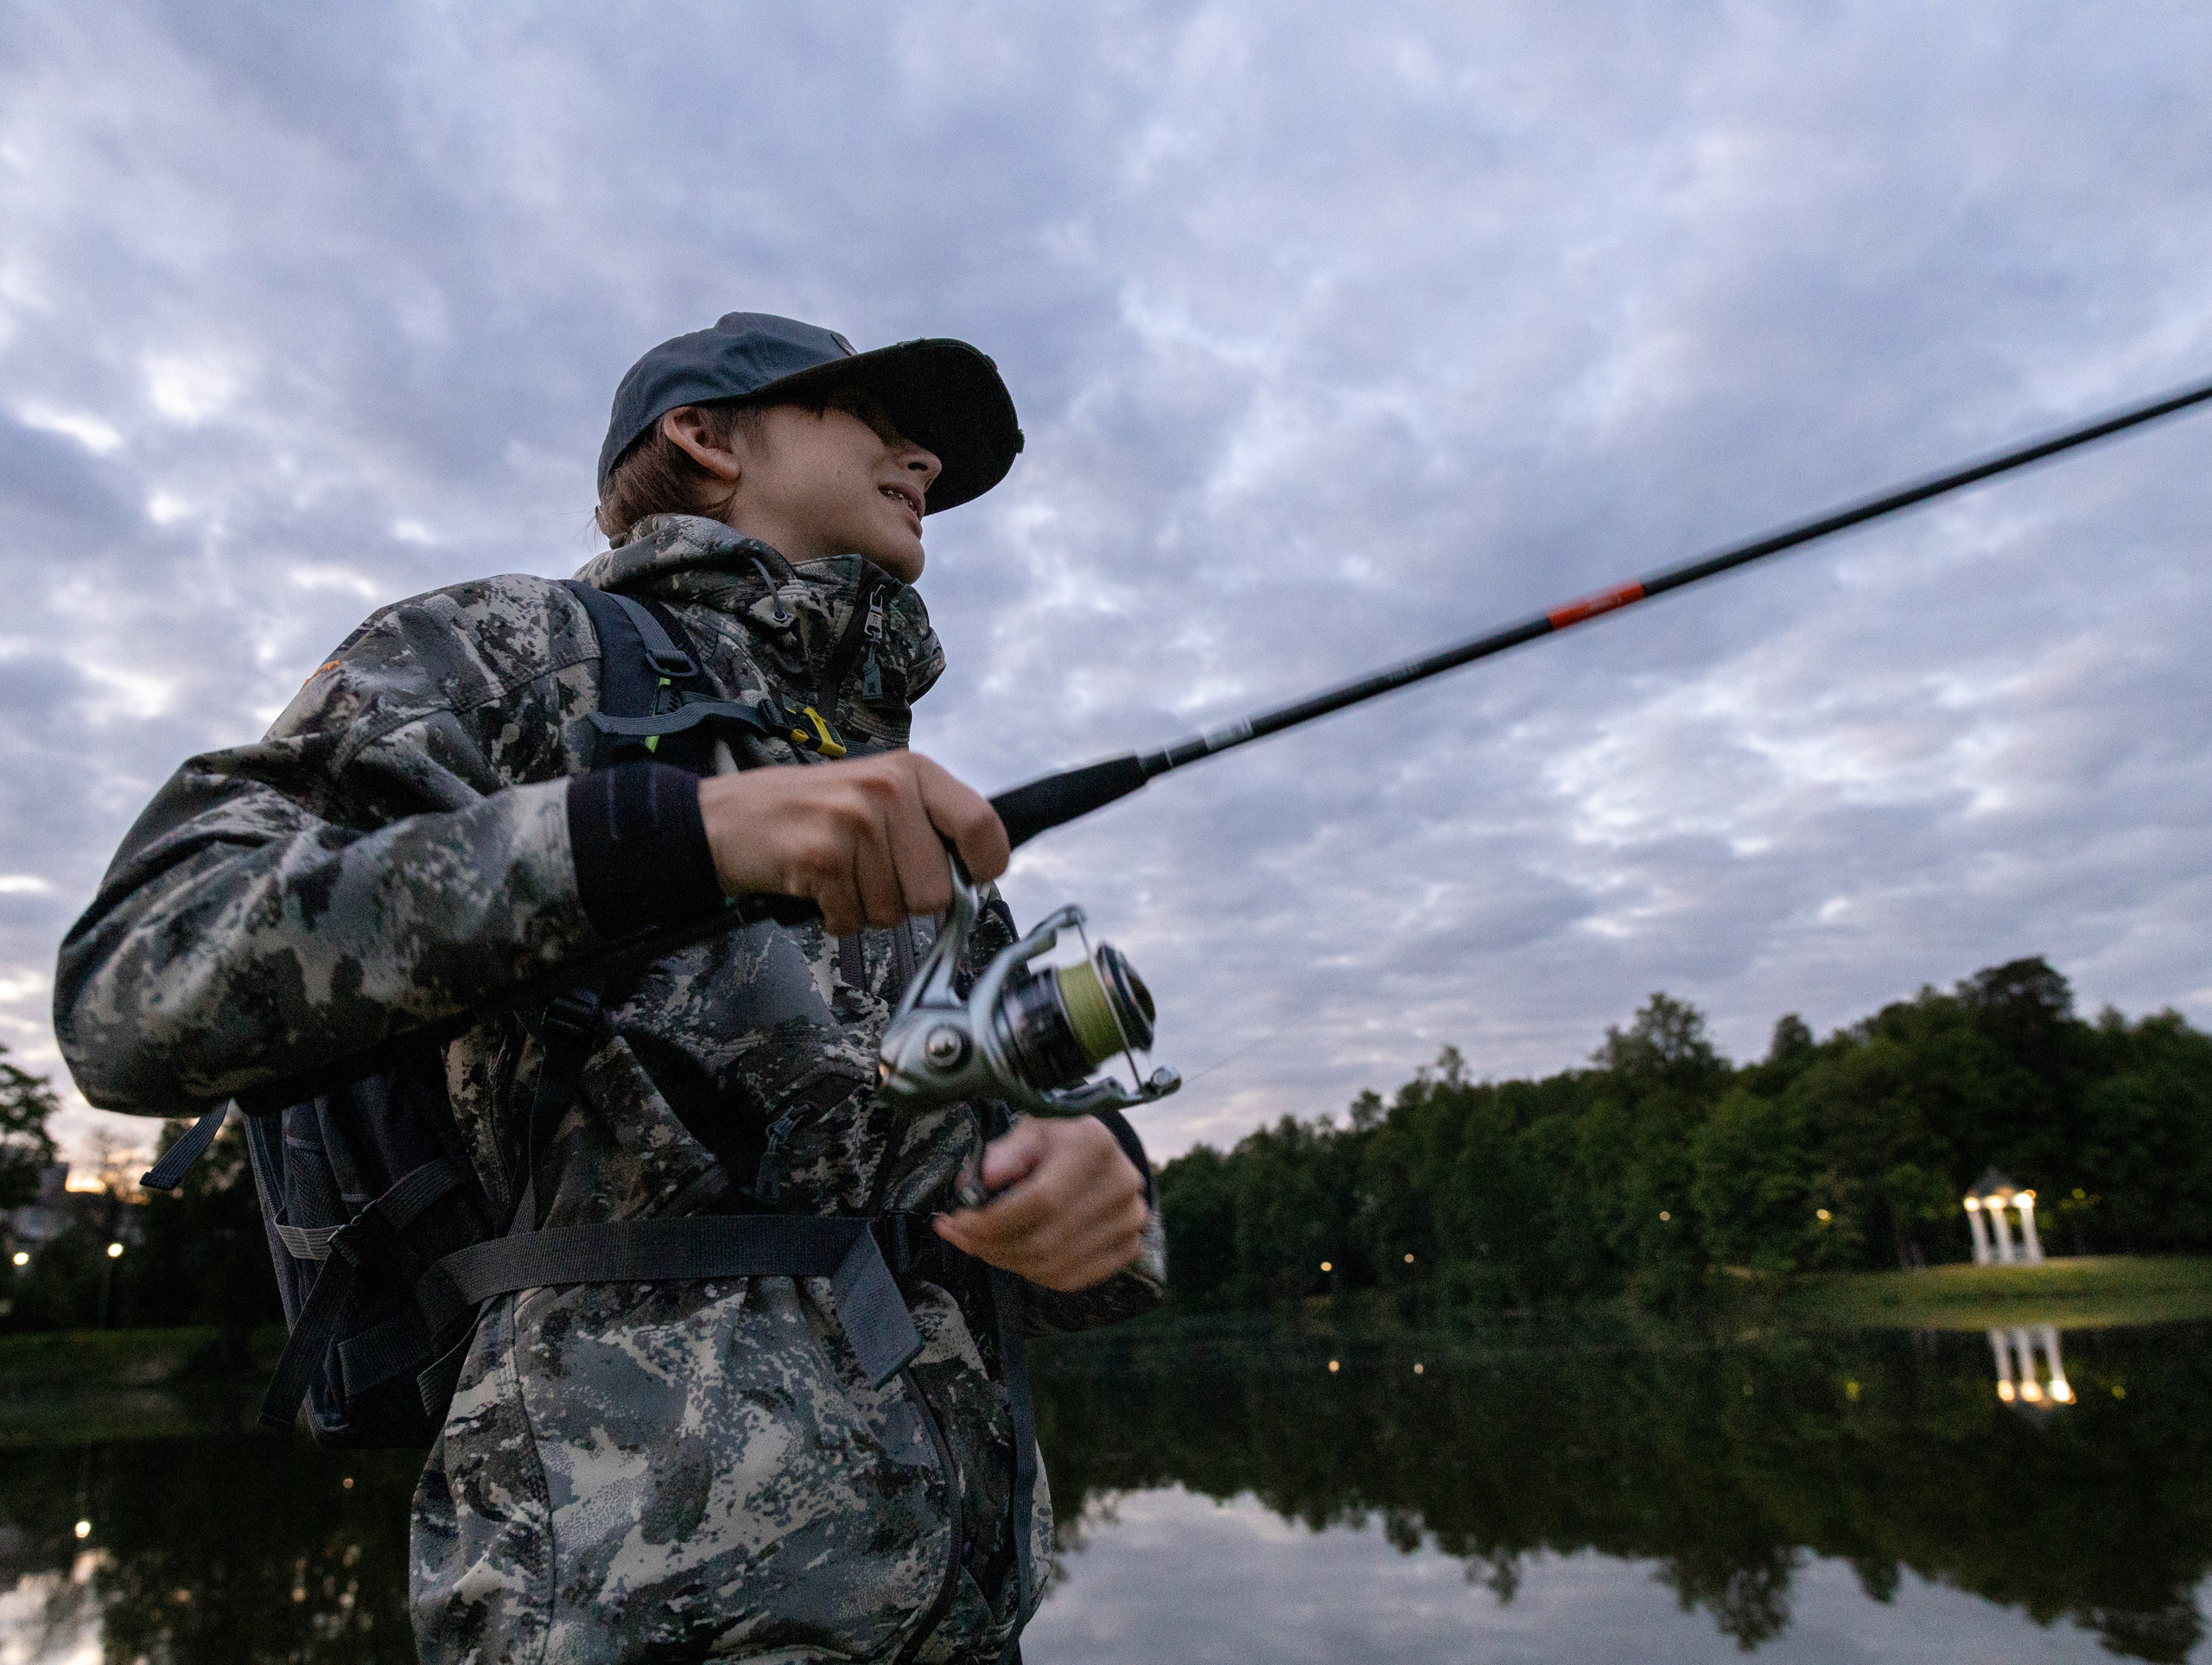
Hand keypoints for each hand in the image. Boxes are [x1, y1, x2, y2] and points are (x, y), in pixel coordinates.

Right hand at [696, 751, 1008, 935]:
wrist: (725, 819)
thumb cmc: (810, 813)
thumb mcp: (878, 795)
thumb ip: (929, 825)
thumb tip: (980, 874)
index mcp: (911, 771)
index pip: (982, 825)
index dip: (982, 867)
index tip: (968, 879)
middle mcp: (887, 790)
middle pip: (937, 890)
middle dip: (905, 900)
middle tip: (868, 874)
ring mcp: (853, 822)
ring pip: (894, 912)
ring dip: (864, 907)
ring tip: (838, 873)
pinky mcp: (820, 857)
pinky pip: (852, 920)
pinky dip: (834, 917)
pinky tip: (816, 887)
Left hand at [933, 1116, 1149, 1291]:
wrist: (1098, 1153)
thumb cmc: (1056, 1140)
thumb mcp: (1029, 1130)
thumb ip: (1006, 1152)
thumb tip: (985, 1178)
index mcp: (1096, 1146)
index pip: (1041, 1201)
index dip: (992, 1220)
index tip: (955, 1220)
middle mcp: (1121, 1185)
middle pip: (1044, 1240)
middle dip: (988, 1245)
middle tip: (957, 1235)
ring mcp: (1130, 1221)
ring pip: (1053, 1266)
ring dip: (1004, 1261)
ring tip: (977, 1244)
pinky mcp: (1129, 1247)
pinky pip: (1070, 1279)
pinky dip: (1031, 1273)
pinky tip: (1009, 1255)